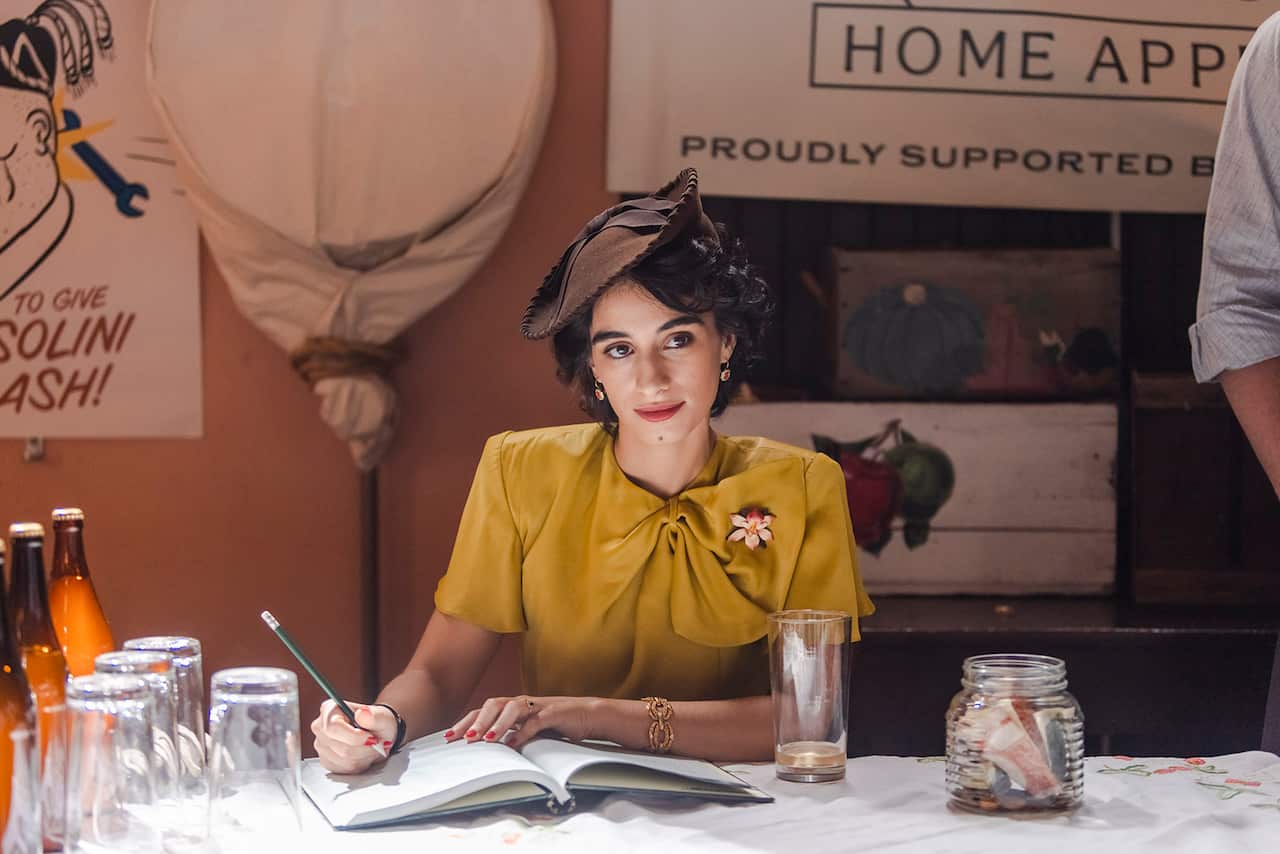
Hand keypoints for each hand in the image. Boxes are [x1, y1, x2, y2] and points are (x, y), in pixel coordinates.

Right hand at [310, 700, 397, 773]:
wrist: (375, 733)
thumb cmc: (376, 722)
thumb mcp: (382, 716)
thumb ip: (375, 716)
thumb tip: (363, 714)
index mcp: (329, 709)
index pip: (334, 727)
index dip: (355, 737)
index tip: (372, 739)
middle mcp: (320, 727)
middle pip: (342, 748)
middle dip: (364, 748)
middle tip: (375, 742)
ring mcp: (320, 745)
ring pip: (345, 760)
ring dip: (363, 757)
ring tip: (370, 747)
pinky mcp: (325, 761)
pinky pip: (344, 769)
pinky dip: (358, 765)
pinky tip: (362, 754)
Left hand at [445, 695, 604, 749]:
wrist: (591, 715)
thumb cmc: (559, 724)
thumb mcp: (532, 731)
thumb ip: (513, 735)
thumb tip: (489, 749)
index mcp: (515, 707)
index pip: (484, 710)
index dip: (466, 721)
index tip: (448, 738)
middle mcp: (524, 703)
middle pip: (494, 704)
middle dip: (476, 721)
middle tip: (462, 739)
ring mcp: (539, 706)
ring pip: (512, 707)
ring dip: (497, 724)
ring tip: (484, 740)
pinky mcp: (555, 713)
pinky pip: (536, 720)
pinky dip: (523, 732)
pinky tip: (513, 745)